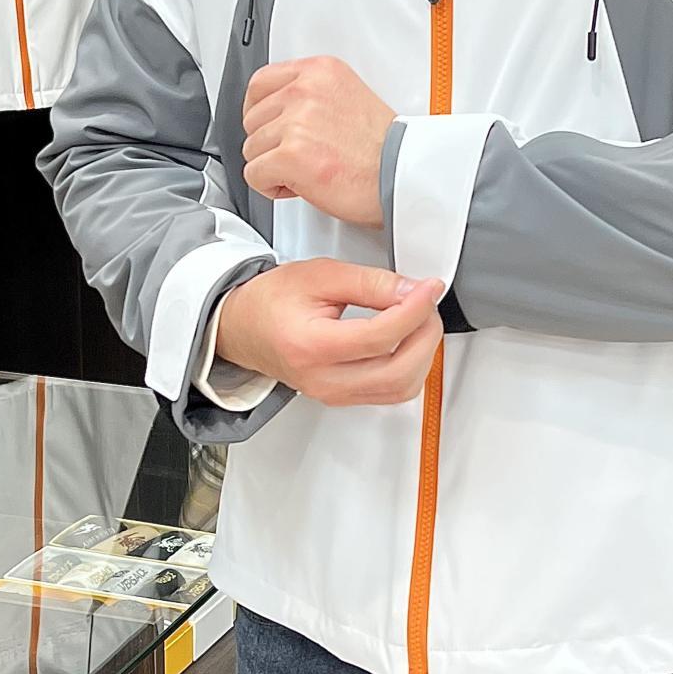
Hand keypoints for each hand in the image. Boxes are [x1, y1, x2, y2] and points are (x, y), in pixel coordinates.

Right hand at [215, 259, 443, 406]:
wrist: (242, 326)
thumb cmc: (272, 300)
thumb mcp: (320, 275)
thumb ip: (370, 282)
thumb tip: (412, 290)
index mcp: (311, 346)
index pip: (380, 337)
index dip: (414, 310)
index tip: (430, 287)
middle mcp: (323, 380)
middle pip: (398, 372)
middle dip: (425, 334)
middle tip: (427, 302)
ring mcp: (334, 395)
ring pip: (401, 388)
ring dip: (422, 353)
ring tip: (418, 318)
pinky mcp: (344, 398)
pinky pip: (392, 392)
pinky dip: (411, 366)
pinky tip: (407, 339)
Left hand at [242, 57, 395, 227]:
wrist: (402, 175)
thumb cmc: (384, 148)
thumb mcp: (348, 97)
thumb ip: (311, 96)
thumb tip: (278, 112)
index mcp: (320, 71)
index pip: (260, 83)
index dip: (261, 112)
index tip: (273, 127)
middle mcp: (305, 90)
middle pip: (252, 119)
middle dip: (271, 143)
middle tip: (302, 155)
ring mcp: (296, 121)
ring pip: (251, 149)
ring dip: (274, 166)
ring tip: (308, 170)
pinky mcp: (290, 154)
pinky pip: (254, 175)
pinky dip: (272, 187)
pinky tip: (300, 185)